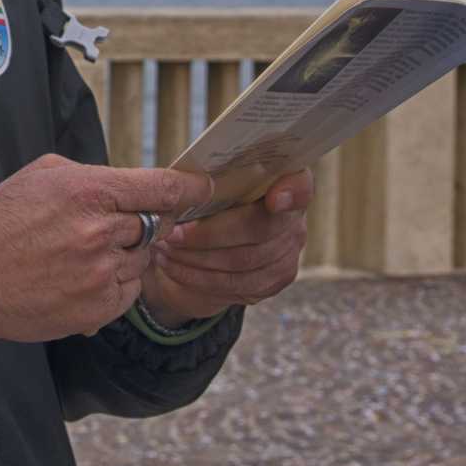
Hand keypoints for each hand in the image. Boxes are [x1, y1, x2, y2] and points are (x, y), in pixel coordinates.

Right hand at [0, 154, 212, 348]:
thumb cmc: (1, 220)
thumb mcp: (45, 174)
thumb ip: (98, 176)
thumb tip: (139, 186)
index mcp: (89, 190)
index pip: (161, 187)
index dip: (189, 187)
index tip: (205, 187)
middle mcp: (99, 232)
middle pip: (152, 224)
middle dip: (135, 224)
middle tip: (99, 228)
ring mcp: (100, 274)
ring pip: (141, 260)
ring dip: (123, 256)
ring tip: (79, 254)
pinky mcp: (96, 309)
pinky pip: (129, 293)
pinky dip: (114, 285)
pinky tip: (79, 278)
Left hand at [139, 168, 312, 325]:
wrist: (211, 242)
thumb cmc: (209, 200)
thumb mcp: (209, 182)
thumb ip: (209, 179)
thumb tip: (185, 185)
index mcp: (285, 182)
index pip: (300, 186)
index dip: (291, 192)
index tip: (274, 198)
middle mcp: (295, 220)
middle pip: (260, 229)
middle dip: (209, 233)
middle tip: (172, 232)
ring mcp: (288, 255)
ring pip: (243, 262)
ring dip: (196, 258)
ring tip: (165, 248)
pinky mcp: (273, 282)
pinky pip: (235, 286)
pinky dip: (197, 277)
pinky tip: (173, 266)